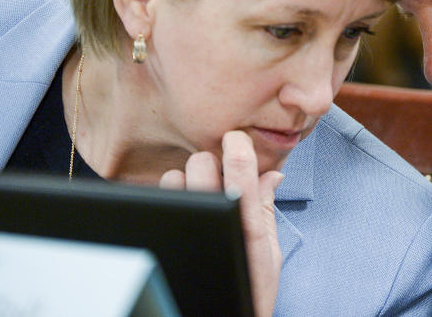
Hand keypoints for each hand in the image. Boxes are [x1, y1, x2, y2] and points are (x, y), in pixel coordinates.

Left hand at [160, 131, 283, 316]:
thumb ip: (266, 208)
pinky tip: (182, 214)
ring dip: (185, 181)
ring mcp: (185, 229)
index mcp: (247, 222)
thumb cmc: (249, 291)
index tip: (236, 140)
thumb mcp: (268, 250)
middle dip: (210, 163)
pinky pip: (158, 199)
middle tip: (218, 177)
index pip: (239, 164)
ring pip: (173, 176)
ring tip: (197, 199)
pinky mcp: (165, 234)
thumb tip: (273, 175)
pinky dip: (169, 199)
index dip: (237, 143)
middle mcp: (214, 220)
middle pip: (201, 161)